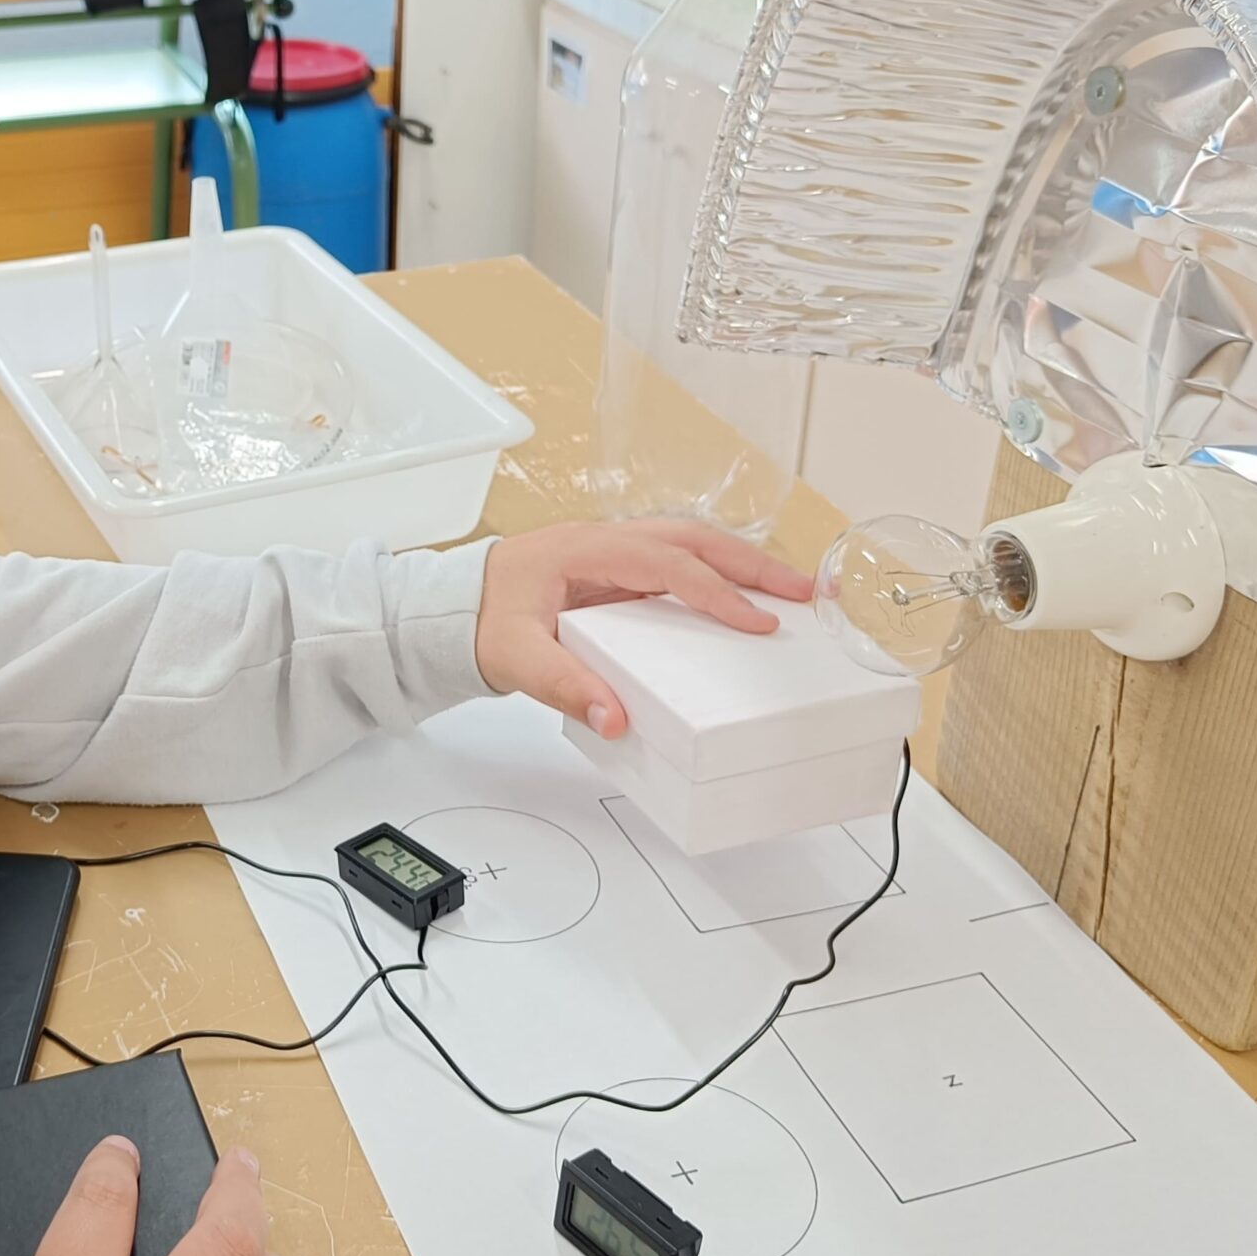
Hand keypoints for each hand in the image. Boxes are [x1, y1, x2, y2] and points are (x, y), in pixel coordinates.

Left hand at [475, 519, 815, 737]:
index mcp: (586, 550)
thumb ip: (562, 684)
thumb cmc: (481, 620)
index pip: (668, 566)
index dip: (716, 594)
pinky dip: (717, 574)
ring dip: (741, 563)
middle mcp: (607, 541)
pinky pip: (678, 564)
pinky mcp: (618, 571)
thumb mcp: (514, 657)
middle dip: (752, 563)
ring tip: (789, 591)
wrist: (453, 607)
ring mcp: (615, 552)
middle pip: (694, 539)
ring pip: (692, 543)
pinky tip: (741, 599)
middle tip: (803, 591)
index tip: (757, 623)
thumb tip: (612, 716)